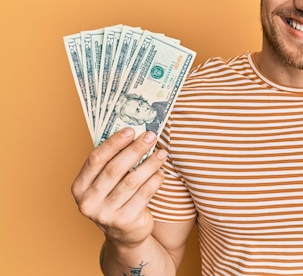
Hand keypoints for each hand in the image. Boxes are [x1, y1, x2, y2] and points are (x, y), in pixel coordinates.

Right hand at [71, 128, 166, 246]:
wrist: (124, 234)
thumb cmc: (116, 198)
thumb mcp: (106, 183)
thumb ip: (112, 162)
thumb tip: (133, 134)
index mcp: (80, 187)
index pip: (95, 159)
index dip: (114, 143)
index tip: (130, 130)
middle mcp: (88, 201)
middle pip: (115, 169)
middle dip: (135, 149)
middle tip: (151, 136)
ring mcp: (105, 214)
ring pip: (132, 181)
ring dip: (149, 164)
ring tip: (161, 153)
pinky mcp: (124, 222)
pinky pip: (144, 194)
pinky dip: (154, 181)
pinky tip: (161, 172)